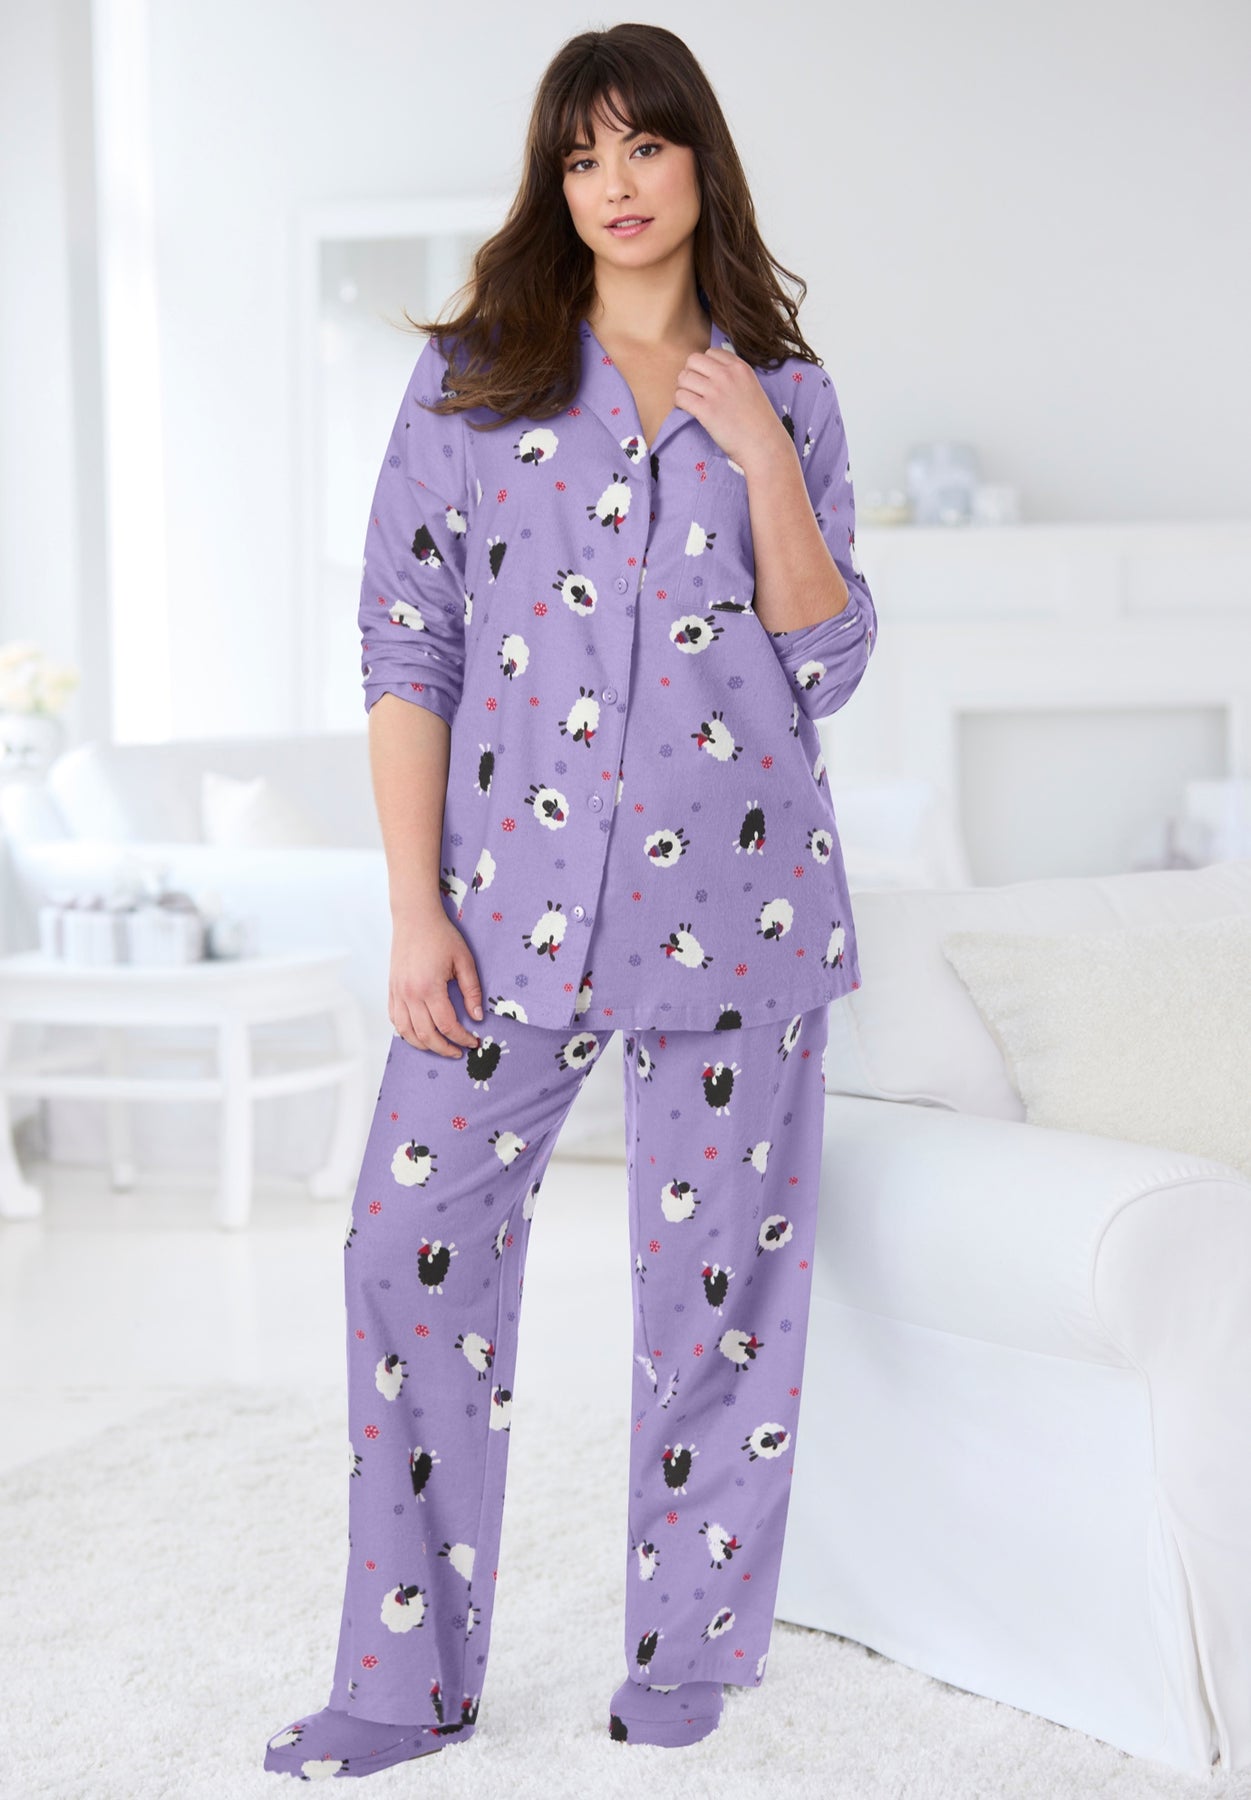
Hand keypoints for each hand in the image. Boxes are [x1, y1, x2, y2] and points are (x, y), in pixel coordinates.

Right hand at [389, 909, 484, 1057]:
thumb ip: (472, 991)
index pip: (447, 1025)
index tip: (473, 1042)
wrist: (414, 918)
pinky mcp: (391, 990)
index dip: (462, 1038)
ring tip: (440, 1047)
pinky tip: (419, 1034)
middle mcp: (410, 995)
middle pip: (426, 1035)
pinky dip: (406, 1032)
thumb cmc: (441, 936)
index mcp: (429, 988)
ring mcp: (397, 993)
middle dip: (444, 1048)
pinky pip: (395, 1020)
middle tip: (459, 1052)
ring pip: (406, 1032)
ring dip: (424, 1045)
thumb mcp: (464, 961)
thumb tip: (477, 1017)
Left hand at [673, 345, 791, 468]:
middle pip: (693, 360)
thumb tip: (710, 375)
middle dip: (691, 374)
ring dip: (683, 389)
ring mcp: (715, 391)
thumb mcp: (752, 387)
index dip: (705, 366)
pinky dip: (680, 403)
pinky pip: (681, 397)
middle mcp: (726, 375)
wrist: (764, 444)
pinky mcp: (706, 410)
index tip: (707, 380)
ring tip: (691, 401)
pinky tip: (689, 410)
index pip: (710, 352)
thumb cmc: (759, 421)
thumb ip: (734, 377)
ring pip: (683, 377)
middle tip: (695, 390)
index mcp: (739, 367)